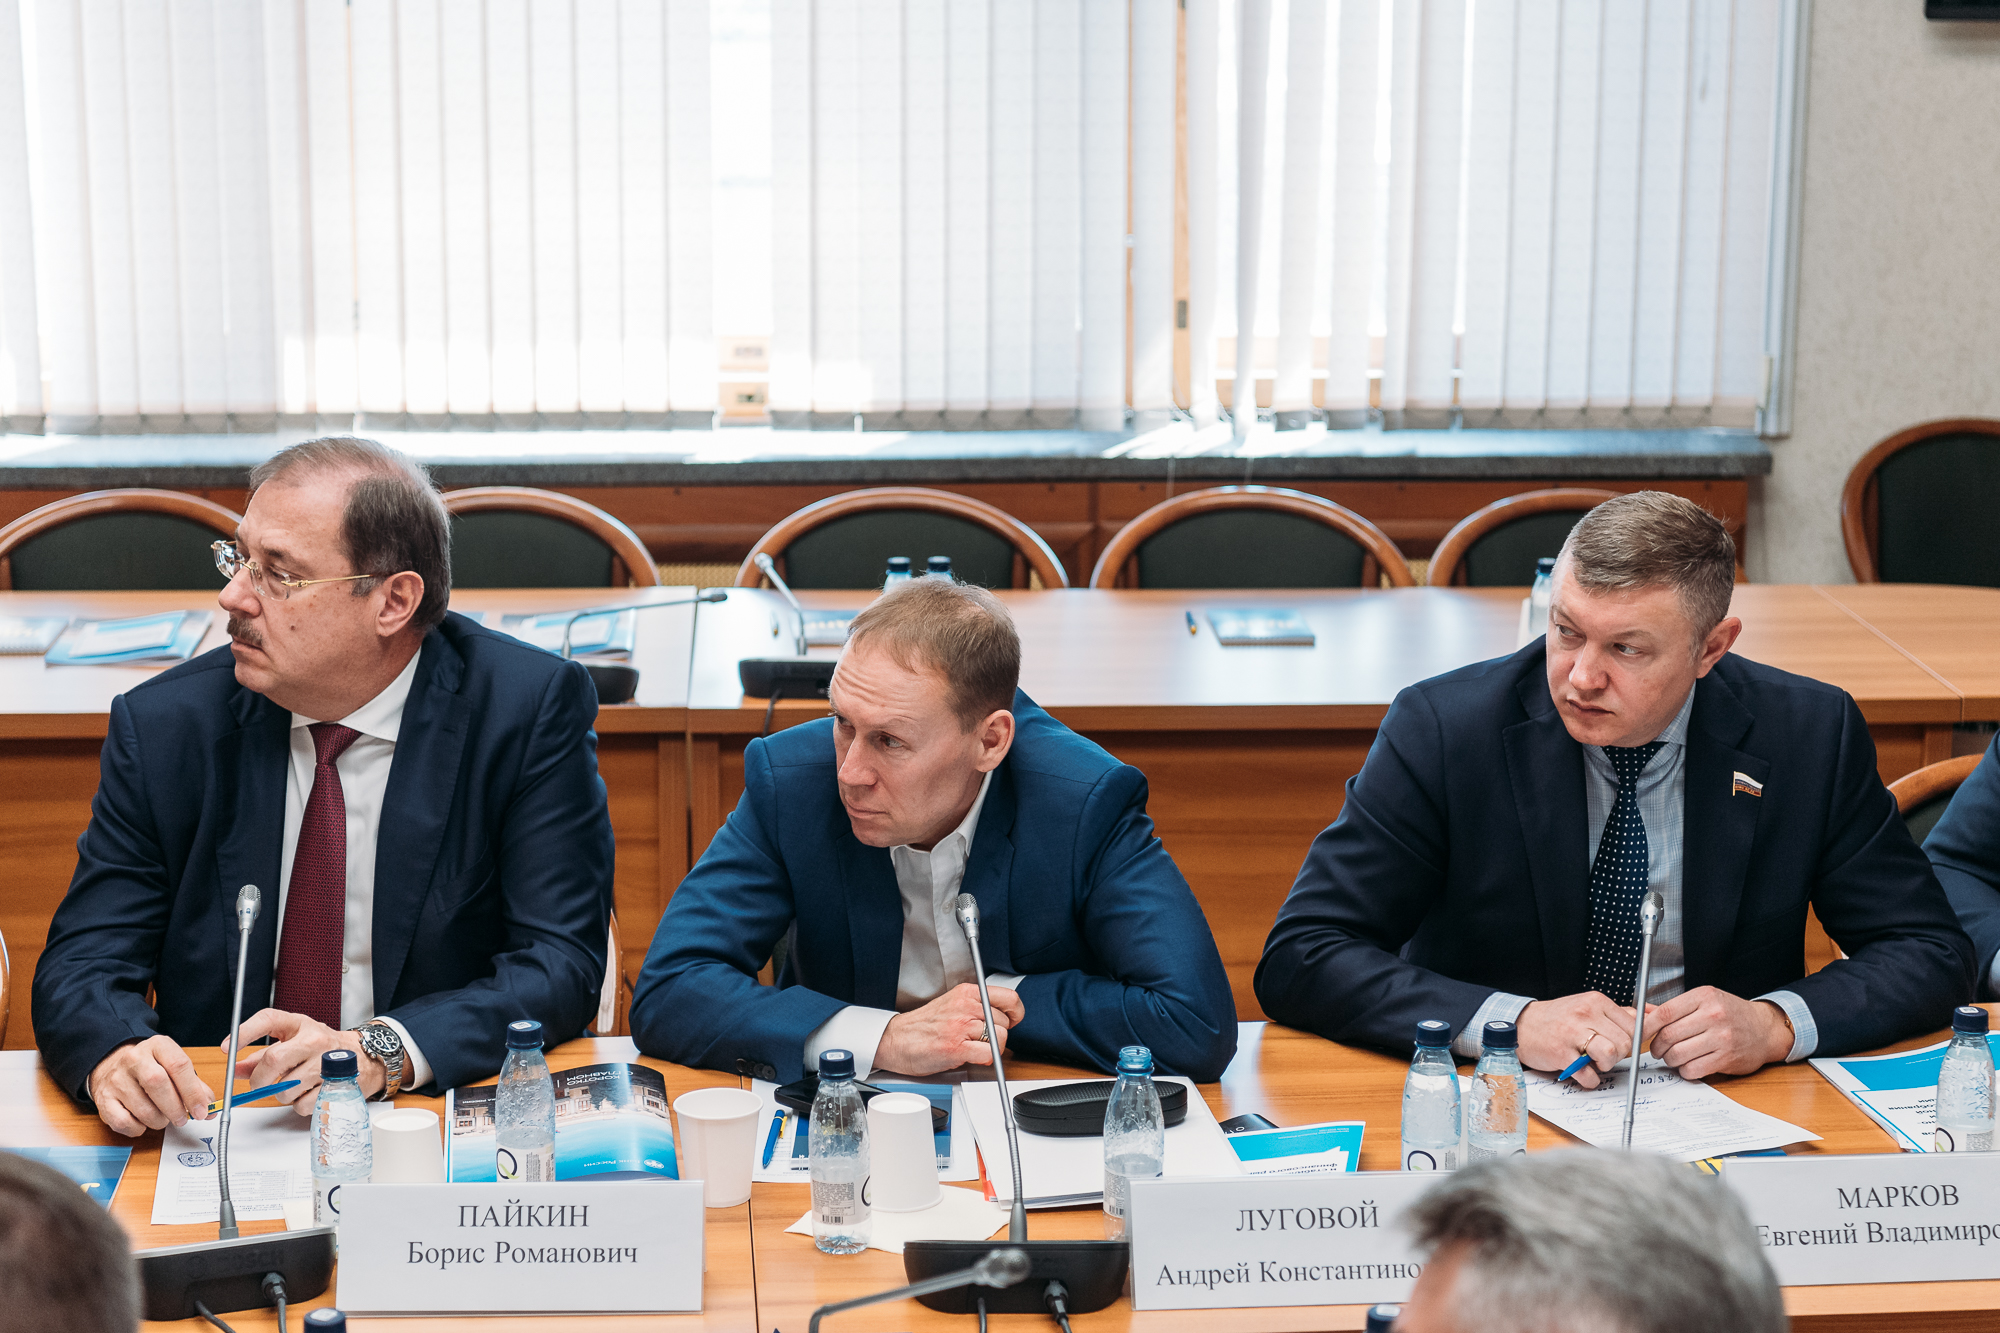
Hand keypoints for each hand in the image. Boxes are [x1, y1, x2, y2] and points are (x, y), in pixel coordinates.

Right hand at [88, 1035, 214, 1135]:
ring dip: (159, 1120)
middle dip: (176, 1108)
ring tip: (163, 1117)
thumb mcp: (175, 1068)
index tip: (202, 1110)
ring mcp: (116, 1079)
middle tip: (183, 1119)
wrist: (114, 1066)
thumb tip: (210, 1109)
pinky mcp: (103, 1099)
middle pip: (159, 1084)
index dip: (193, 1092)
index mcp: (158, 1046)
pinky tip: (144, 1121)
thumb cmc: (152, 1069)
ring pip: (143, 1108)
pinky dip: (139, 1128)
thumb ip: (196, 1087)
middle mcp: (135, 1058)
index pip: (179, 1065)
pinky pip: (124, 1122)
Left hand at [232, 1009, 382, 1112]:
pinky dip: (299, 1104)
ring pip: (285, 1088)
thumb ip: (260, 1058)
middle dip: (259, 1079)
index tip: (227, 1047)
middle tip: (260, 1085)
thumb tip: (234, 1070)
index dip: (244, 1032)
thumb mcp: (292, 1042)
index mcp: (300, 1024)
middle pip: (273, 1059)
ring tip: (294, 1085)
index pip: (268, 1019)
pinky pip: (301, 1104)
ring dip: (282, 1094)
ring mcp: (327, 1062)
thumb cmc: (321, 1048)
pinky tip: (308, 1092)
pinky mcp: (335, 1085)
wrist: (363, 1057)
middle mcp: (314, 1039)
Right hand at [873, 983, 1024, 1076]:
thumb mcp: (952, 1004)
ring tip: (975, 1048)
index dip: (1016, 1013)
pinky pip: (989, 1054)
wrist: (896, 1041)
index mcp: (966, 993)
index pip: (1009, 998)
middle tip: (983, 1039)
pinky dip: (986, 1060)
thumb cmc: (923, 1026)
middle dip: (999, 1034)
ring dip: (992, 1048)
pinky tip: (972, 1057)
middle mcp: (965, 1006)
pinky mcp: (956, 1047)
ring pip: (1000, 1038)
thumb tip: (1003, 1016)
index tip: (1012, 1020)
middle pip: (1005, 1022)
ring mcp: (961, 1026)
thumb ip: (976, 1006)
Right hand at [1516, 992, 1646, 1089]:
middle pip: (1624, 1043)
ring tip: (1594, 1062)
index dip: (1631, 1041)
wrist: (1522, 1025)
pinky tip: (1582, 1072)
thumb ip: (1619, 1013)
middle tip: (1604, 1055)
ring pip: (1610, 1054)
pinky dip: (1589, 1079)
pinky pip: (1588, 1074)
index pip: (1633, 1025)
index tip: (1620, 1045)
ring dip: (1606, 1065)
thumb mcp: (1588, 1006)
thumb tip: (1653, 1016)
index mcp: (1596, 1001)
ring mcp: (1572, 1033)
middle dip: (1619, 1056)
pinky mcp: (1560, 1053)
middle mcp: (1585, 1014)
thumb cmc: (1558, 1019)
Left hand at [1647, 987, 1793, 1079]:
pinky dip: (1685, 1070)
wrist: (1766, 1029)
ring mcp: (1721, 1037)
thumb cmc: (1731, 1014)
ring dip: (1670, 1059)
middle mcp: (1713, 1015)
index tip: (1640, 1033)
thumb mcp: (1704, 1001)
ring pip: (1678, 1054)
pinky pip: (1693, 1069)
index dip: (1646, 1026)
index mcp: (1704, 997)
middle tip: (1657, 1050)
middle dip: (1657, 1046)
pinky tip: (1688, 1065)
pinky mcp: (1727, 1058)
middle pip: (1669, 1035)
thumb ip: (1674, 1008)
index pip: (1665, 1013)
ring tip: (1673, 1057)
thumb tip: (1642, 1014)